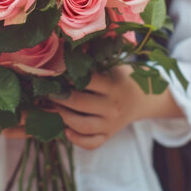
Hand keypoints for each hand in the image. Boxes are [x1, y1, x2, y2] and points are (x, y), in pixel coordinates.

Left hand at [50, 65, 182, 149]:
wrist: (144, 98)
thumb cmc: (122, 77)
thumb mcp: (113, 65)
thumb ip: (93, 59)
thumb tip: (66, 48)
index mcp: (114, 86)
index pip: (89, 81)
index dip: (69, 76)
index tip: (55, 72)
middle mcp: (113, 106)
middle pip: (81, 103)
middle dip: (60, 97)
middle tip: (46, 91)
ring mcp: (111, 124)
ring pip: (83, 125)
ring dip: (63, 117)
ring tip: (51, 107)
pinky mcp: (108, 136)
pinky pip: (91, 143)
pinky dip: (76, 139)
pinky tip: (66, 129)